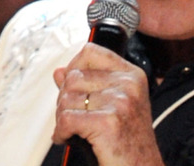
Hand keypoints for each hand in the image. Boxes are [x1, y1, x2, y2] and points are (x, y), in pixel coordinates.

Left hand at [53, 43, 163, 165]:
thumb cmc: (129, 143)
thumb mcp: (113, 106)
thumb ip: (87, 84)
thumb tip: (60, 71)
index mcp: (132, 75)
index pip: (90, 51)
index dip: (74, 68)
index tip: (73, 87)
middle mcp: (128, 84)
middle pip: (73, 77)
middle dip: (65, 100)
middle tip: (75, 117)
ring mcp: (120, 101)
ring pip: (66, 98)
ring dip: (63, 118)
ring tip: (76, 130)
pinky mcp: (107, 122)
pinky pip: (66, 119)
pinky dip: (62, 133)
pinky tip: (71, 138)